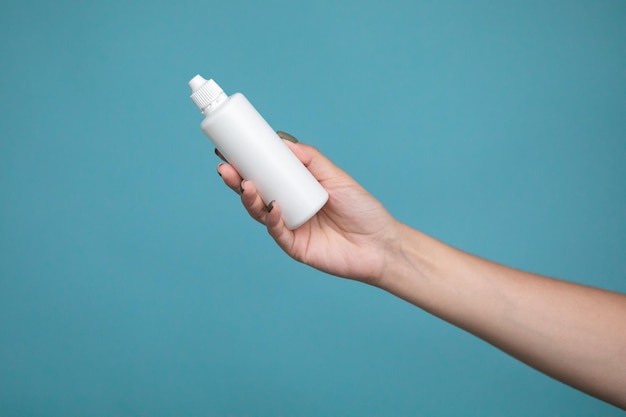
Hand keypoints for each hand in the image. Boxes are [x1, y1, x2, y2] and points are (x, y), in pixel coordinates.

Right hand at [216, 135, 400, 284]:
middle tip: (225, 166)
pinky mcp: (295, 247)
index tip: (230, 150)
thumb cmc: (361, 210)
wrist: (381, 243)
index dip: (246, 165)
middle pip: (255, 193)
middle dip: (237, 180)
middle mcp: (288, 209)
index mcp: (295, 191)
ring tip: (245, 184)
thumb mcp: (335, 176)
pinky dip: (272, 219)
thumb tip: (282, 142)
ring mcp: (290, 228)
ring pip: (260, 213)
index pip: (264, 176)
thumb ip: (310, 159)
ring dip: (249, 198)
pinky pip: (277, 232)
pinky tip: (272, 207)